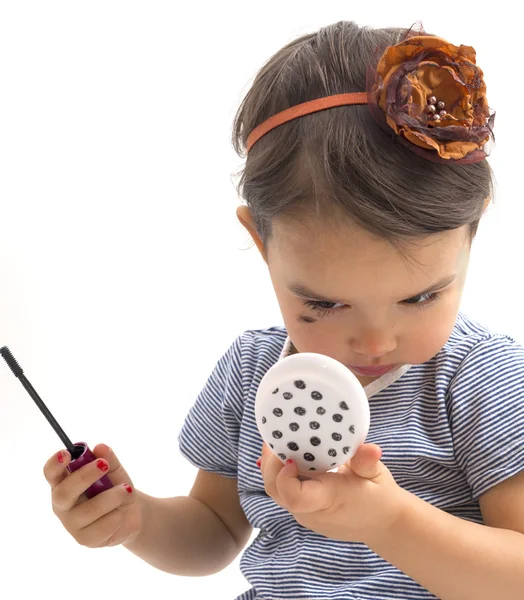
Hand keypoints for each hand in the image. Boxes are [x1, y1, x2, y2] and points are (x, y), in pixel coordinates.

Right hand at [43, 444, 142, 547]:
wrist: (132, 513)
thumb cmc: (116, 488)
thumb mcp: (115, 471)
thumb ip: (109, 459)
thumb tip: (100, 447)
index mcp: (64, 483)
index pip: (51, 473)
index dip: (55, 463)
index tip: (66, 453)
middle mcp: (63, 504)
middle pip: (64, 492)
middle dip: (84, 477)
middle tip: (104, 465)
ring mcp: (72, 523)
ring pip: (87, 511)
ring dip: (111, 497)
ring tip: (126, 490)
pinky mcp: (85, 539)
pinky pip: (101, 527)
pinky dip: (118, 516)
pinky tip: (122, 513)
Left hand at [258, 442, 405, 544]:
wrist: (383, 524)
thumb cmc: (379, 496)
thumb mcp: (376, 474)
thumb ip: (367, 461)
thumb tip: (372, 449)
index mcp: (328, 500)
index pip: (295, 497)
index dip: (285, 477)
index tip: (291, 457)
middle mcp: (311, 511)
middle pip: (276, 491)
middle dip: (270, 464)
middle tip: (274, 436)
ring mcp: (305, 513)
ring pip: (275, 491)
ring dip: (272, 467)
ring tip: (276, 441)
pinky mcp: (305, 511)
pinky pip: (283, 492)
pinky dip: (279, 473)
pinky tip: (284, 454)